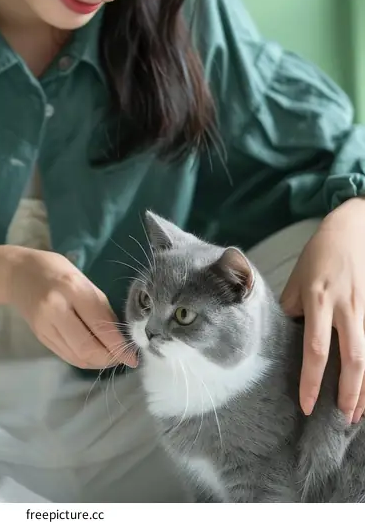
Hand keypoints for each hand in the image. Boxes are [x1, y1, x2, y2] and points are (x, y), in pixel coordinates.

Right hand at [6, 247, 136, 369]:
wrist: (18, 273)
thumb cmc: (56, 271)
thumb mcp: (84, 281)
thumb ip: (102, 309)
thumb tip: (121, 338)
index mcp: (71, 289)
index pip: (99, 326)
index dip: (118, 346)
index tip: (133, 356)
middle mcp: (55, 310)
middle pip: (87, 348)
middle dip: (109, 358)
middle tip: (123, 357)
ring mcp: (45, 326)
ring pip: (77, 357)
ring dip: (98, 362)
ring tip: (111, 356)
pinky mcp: (40, 337)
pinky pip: (67, 355)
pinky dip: (84, 359)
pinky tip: (94, 354)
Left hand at [280, 199, 364, 422]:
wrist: (353, 228)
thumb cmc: (319, 254)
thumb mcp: (297, 278)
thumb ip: (292, 308)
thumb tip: (288, 336)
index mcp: (318, 299)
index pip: (315, 349)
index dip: (313, 380)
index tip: (307, 404)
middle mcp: (345, 307)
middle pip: (353, 358)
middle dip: (349, 392)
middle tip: (341, 419)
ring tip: (358, 414)